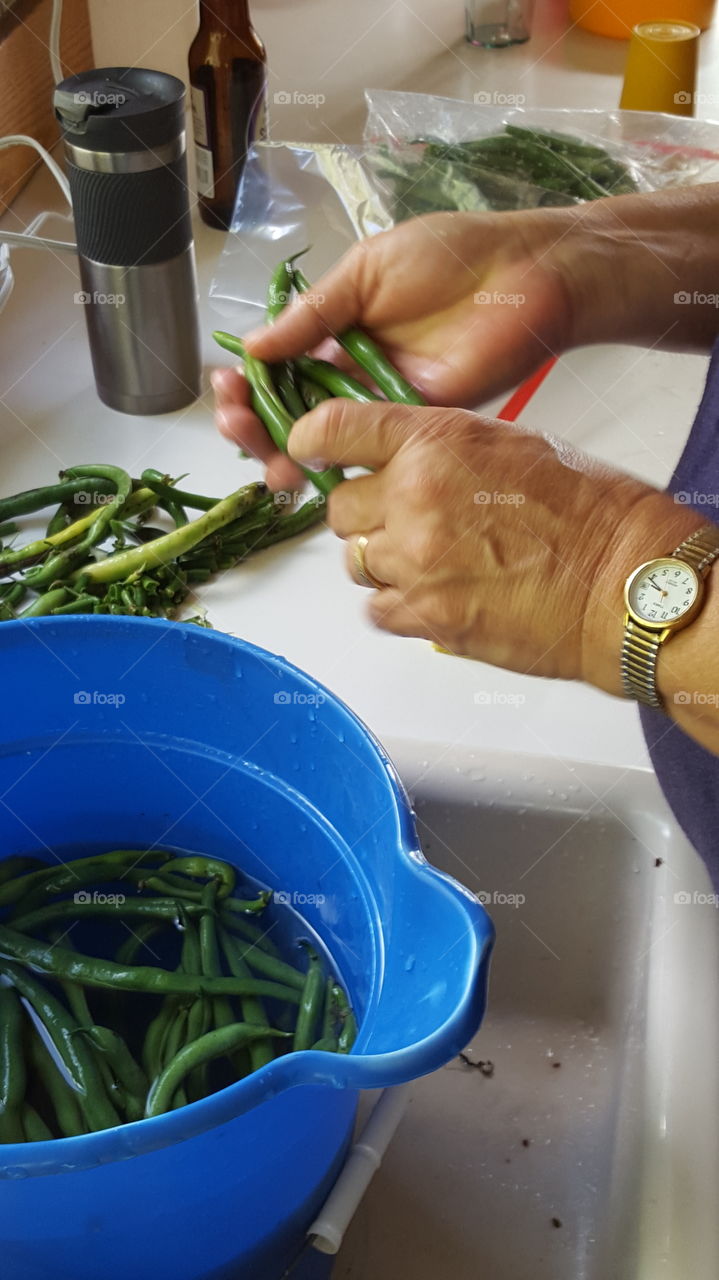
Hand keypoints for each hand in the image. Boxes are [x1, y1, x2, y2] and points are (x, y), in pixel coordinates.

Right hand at [213, 205, 580, 486]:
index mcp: (339, 331)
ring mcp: (385, 400)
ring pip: (324, 436)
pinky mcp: (416, 423)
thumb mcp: (365, 271)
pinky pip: (368, 447)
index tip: (226, 389)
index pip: (280, 367)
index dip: (248, 383)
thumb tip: (252, 345)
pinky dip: (333, 459)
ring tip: (258, 450)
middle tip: (236, 424)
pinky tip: (302, 463)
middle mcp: (357, 371)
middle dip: (255, 421)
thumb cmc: (452, 255)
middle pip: (293, 409)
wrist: (525, 272)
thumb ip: (311, 314)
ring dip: (282, 447)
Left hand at [285, 399, 703, 694]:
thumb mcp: (510, 447)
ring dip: (384, 562)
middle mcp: (414, 498)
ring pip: (356, 561)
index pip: (338, 429)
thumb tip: (402, 464)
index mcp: (436, 443)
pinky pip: (377, 610)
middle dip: (366, 515)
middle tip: (407, 522)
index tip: (305, 448)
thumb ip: (443, 452)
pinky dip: (399, 606)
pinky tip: (437, 597)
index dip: (312, 439)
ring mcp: (416, 562)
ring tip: (434, 564)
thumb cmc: (588, 512)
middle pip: (341, 508)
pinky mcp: (425, 617)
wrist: (620, 580)